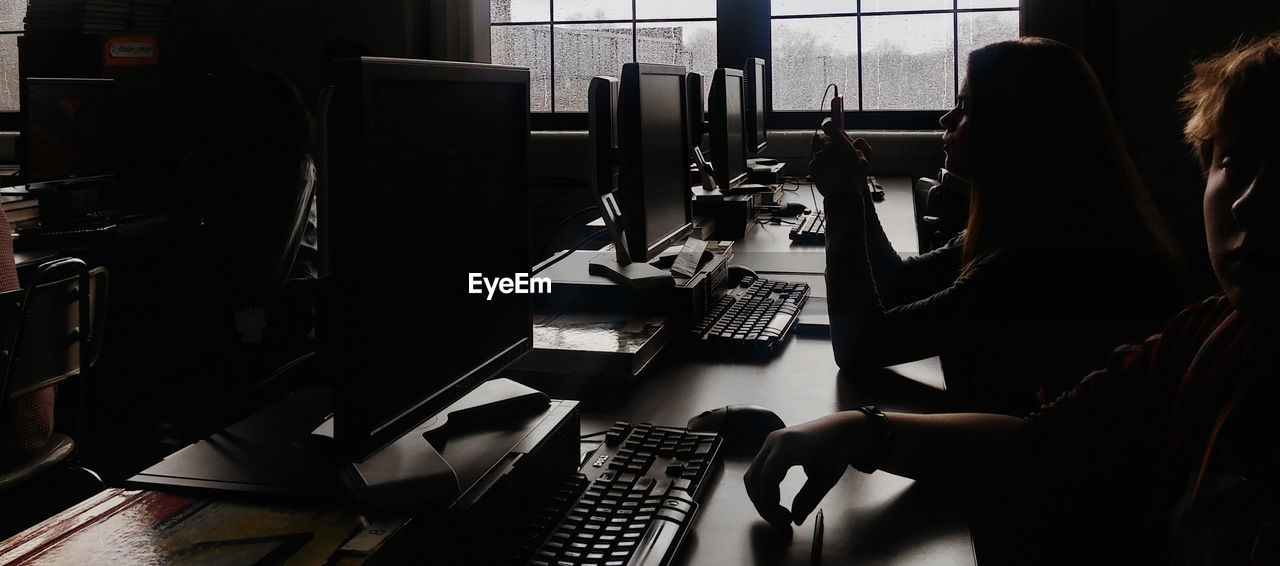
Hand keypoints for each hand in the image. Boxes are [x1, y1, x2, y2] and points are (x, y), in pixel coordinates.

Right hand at [743, 411, 870, 530]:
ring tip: (779, 514)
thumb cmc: (836, 450)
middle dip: (763, 504)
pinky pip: (758, 471)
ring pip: (753, 476)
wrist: (838, 430)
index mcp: (789, 445)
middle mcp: (774, 441)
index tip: (782, 519)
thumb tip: (795, 519)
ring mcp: (769, 443)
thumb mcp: (827, 478)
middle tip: (780, 522)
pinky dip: (763, 489)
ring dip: (760, 498)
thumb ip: (809, 499)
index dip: (770, 501)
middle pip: (755, 477)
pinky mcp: (770, 448)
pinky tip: (776, 501)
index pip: (768, 477)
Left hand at [809, 118, 873, 199]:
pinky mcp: (812, 166)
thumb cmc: (855, 178)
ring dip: (822, 153)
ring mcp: (817, 157)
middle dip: (825, 141)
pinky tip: (827, 171)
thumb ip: (859, 146)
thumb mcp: (864, 159)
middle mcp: (826, 147)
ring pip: (816, 149)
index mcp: (840, 142)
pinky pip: (814, 160)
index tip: (831, 128)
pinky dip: (819, 164)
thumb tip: (854, 141)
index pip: (829, 124)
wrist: (843, 195)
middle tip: (833, 149)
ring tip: (832, 164)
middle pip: (820, 137)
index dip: (830, 125)